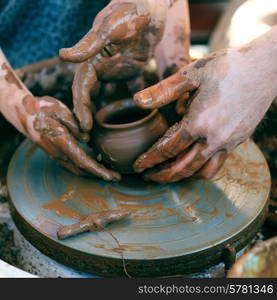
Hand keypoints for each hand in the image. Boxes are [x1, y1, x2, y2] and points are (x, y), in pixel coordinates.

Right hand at [0, 50, 119, 180]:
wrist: (25, 114)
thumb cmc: (43, 109)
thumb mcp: (60, 111)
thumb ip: (74, 125)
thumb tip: (87, 139)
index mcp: (61, 142)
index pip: (83, 162)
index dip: (99, 171)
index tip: (112, 176)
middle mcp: (59, 153)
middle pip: (83, 170)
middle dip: (100, 175)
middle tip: (117, 178)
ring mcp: (57, 155)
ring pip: (78, 169)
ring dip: (93, 173)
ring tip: (109, 173)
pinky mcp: (57, 153)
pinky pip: (73, 164)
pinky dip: (86, 168)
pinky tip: (96, 164)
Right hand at [59, 0, 167, 131]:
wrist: (154, 3)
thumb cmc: (131, 10)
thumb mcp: (109, 27)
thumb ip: (88, 44)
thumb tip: (62, 56)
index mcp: (93, 58)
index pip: (82, 88)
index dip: (81, 107)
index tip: (84, 127)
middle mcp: (103, 66)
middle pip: (92, 96)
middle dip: (89, 116)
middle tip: (91, 137)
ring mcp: (118, 69)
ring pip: (108, 95)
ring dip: (106, 113)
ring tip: (108, 134)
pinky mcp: (133, 69)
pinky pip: (130, 89)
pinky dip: (131, 102)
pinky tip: (134, 117)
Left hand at [133, 31, 276, 182]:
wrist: (265, 67)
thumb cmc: (227, 67)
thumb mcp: (191, 74)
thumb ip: (163, 91)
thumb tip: (137, 101)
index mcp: (198, 123)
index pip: (167, 150)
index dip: (150, 160)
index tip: (138, 168)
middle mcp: (214, 138)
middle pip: (183, 168)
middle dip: (162, 176)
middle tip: (148, 177)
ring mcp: (228, 142)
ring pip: (202, 172)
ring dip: (183, 177)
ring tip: (170, 174)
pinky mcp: (239, 141)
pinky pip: (217, 164)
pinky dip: (202, 169)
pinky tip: (194, 161)